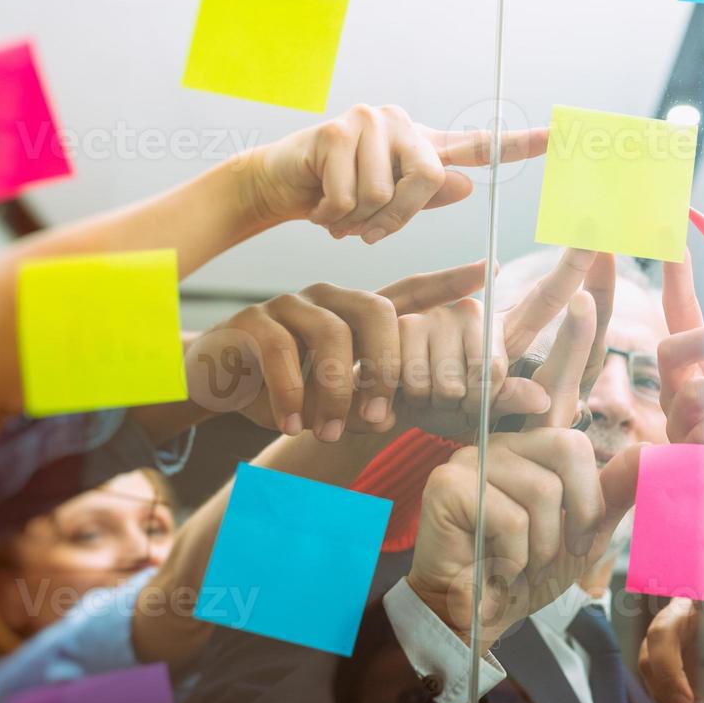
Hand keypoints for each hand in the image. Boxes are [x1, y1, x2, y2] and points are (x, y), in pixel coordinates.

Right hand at [188, 261, 487, 438]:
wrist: (214, 387)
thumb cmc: (289, 393)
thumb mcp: (344, 405)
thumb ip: (389, 407)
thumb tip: (437, 413)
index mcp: (356, 315)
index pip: (409, 292)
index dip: (448, 282)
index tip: (488, 271)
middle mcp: (329, 299)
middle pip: (377, 310)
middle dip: (388, 367)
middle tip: (381, 418)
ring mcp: (289, 304)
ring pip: (332, 334)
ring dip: (337, 392)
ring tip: (329, 431)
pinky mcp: (251, 320)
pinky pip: (281, 352)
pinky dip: (292, 395)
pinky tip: (292, 424)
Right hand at [251, 104, 548, 242]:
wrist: (276, 187)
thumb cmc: (337, 202)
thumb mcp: (386, 211)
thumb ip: (425, 200)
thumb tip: (463, 184)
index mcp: (423, 145)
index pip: (478, 146)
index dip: (521, 145)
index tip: (561, 138)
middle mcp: (402, 124)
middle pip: (429, 182)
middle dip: (397, 219)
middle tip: (368, 231)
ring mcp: (368, 121)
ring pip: (384, 195)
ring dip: (358, 221)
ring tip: (339, 213)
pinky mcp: (335, 131)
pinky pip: (350, 195)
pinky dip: (333, 214)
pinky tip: (318, 205)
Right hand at [395, 249, 615, 440]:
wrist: (374, 401)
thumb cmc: (433, 406)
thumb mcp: (475, 413)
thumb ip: (506, 403)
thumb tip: (542, 399)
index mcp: (500, 331)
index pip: (545, 300)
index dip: (572, 268)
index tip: (597, 238)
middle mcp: (474, 312)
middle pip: (494, 369)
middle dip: (472, 403)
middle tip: (450, 400)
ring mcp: (439, 312)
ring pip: (456, 379)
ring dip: (438, 401)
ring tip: (424, 393)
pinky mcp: (404, 318)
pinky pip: (419, 376)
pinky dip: (411, 395)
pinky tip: (400, 386)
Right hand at [407, 293, 640, 648]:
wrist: (476, 614)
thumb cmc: (526, 569)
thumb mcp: (585, 531)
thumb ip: (616, 492)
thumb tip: (655, 455)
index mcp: (536, 446)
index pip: (558, 385)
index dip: (573, 341)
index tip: (586, 293)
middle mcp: (503, 442)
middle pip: (569, 447)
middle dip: (580, 508)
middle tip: (560, 543)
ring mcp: (471, 460)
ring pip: (544, 488)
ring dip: (545, 539)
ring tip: (519, 554)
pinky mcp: (447, 486)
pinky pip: (511, 515)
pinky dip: (515, 552)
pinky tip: (494, 560)